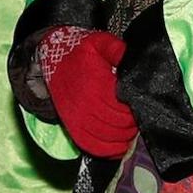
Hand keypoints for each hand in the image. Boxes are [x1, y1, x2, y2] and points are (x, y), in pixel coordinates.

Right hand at [40, 27, 136, 157]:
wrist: (53, 60)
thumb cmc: (81, 51)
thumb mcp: (99, 42)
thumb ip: (116, 48)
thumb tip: (128, 56)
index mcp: (95, 83)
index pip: (121, 106)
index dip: (134, 109)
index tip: (140, 104)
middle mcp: (85, 104)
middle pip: (116, 123)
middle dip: (132, 123)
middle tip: (138, 117)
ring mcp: (77, 118)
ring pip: (106, 137)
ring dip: (123, 137)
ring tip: (131, 130)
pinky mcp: (72, 127)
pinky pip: (91, 146)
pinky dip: (107, 151)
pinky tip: (119, 147)